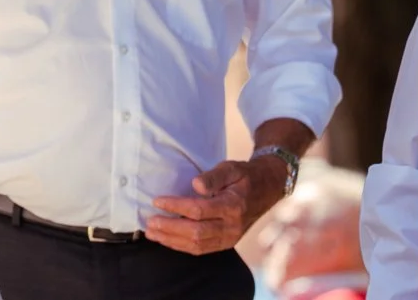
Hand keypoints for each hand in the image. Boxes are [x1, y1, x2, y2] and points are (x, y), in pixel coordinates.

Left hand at [145, 155, 282, 254]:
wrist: (267, 189)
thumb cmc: (244, 176)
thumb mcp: (231, 168)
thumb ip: (214, 176)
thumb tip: (196, 185)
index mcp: (233, 206)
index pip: (199, 210)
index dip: (175, 206)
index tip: (156, 200)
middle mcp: (232, 226)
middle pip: (196, 233)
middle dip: (169, 228)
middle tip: (149, 222)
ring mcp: (230, 238)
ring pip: (197, 245)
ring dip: (172, 240)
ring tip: (152, 233)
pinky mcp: (227, 243)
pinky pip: (202, 249)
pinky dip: (182, 246)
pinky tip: (167, 240)